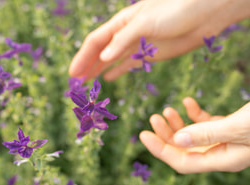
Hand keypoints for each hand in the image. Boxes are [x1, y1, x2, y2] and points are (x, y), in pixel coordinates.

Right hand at [69, 0, 249, 80]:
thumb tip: (103, 59)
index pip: (95, 42)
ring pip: (111, 60)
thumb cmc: (175, 10)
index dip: (82, 57)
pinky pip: (127, 65)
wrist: (203, 15)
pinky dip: (117, 71)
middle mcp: (125, 35)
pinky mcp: (149, 55)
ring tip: (86, 82)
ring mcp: (136, 45)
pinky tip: (108, 78)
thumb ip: (123, 40)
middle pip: (100, 52)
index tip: (72, 73)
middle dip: (86, 65)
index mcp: (120, 23)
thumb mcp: (145, 22)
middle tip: (75, 82)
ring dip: (98, 70)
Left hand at [140, 97, 249, 172]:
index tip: (144, 135)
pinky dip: (194, 114)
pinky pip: (205, 124)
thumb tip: (177, 140)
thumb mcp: (237, 128)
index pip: (183, 162)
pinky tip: (188, 101)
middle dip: (166, 135)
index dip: (161, 150)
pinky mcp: (228, 128)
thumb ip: (207, 134)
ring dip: (177, 124)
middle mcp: (221, 154)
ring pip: (192, 136)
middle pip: (184, 150)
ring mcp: (224, 141)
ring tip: (167, 110)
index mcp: (223, 160)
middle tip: (153, 118)